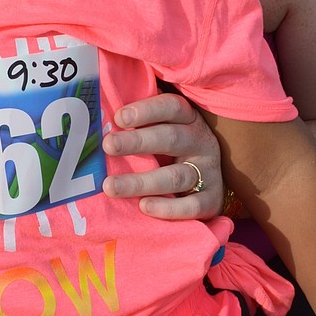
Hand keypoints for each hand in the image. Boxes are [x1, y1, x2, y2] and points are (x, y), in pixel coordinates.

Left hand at [102, 92, 224, 219]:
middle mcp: (201, 142)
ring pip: (176, 176)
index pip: (171, 107)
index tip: (119, 117)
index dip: (146, 110)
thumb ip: (140, 121)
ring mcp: (208, 172)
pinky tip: (144, 206)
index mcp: (188, 119)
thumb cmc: (173, 151)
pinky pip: (192, 206)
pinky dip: (168, 208)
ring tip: (110, 187)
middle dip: (137, 142)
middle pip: (170, 139)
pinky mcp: (212, 200)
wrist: (209, 183)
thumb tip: (102, 111)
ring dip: (141, 182)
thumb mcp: (164, 129)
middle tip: (108, 145)